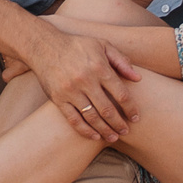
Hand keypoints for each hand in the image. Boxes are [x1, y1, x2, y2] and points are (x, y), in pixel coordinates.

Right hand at [27, 30, 141, 142]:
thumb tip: (138, 79)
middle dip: (119, 124)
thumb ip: (121, 61)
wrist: (44, 46)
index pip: (121, 94)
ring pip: (92, 117)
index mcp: (99, 68)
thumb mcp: (102, 45)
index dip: (131, 109)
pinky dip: (85, 130)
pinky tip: (95, 136)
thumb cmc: (77, 46)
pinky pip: (74, 119)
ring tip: (113, 137)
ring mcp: (70, 91)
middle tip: (126, 131)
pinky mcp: (58, 99)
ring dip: (105, 130)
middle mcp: (85, 81)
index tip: (136, 118)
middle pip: (108, 110)